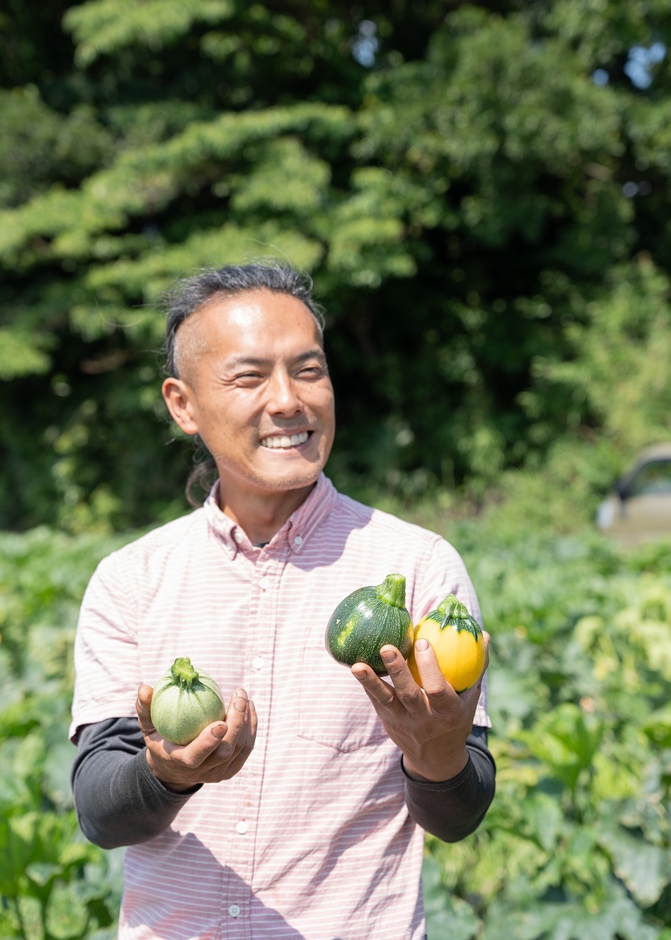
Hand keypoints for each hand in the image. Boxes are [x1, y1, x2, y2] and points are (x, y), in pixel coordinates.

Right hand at [136, 685, 257, 791]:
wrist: (172, 769)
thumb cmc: (160, 741)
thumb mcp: (147, 728)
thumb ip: (145, 709)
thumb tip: (144, 688)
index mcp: (180, 762)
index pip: (196, 756)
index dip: (209, 742)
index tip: (221, 722)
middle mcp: (201, 772)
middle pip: (225, 751)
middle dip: (236, 722)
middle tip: (239, 696)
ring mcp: (218, 774)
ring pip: (239, 749)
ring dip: (246, 722)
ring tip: (244, 698)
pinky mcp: (230, 770)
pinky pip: (246, 749)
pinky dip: (251, 728)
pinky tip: (249, 708)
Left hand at [351, 633, 489, 782]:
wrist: (436, 758)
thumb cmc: (456, 717)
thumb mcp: (471, 698)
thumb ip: (477, 667)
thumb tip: (485, 634)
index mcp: (448, 712)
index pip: (438, 689)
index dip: (430, 667)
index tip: (422, 642)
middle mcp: (425, 719)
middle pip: (409, 695)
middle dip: (398, 671)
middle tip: (387, 647)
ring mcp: (404, 723)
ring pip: (386, 701)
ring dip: (371, 682)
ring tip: (357, 666)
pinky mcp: (387, 722)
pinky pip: (376, 701)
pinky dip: (367, 685)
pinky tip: (357, 666)